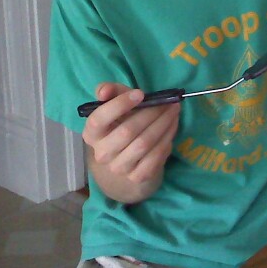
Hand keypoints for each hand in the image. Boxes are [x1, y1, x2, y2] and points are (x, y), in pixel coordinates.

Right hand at [82, 82, 180, 202]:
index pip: (98, 119)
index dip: (119, 105)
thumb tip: (104, 90)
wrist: (129, 161)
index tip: (140, 93)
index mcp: (92, 133)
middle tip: (169, 102)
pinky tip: (172, 127)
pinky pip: (156, 156)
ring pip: (144, 143)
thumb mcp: (116, 105)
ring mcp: (119, 167)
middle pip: (127, 131)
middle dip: (152, 113)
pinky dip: (167, 138)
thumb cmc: (122, 124)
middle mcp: (102, 153)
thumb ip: (110, 92)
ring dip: (163, 124)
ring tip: (174, 111)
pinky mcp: (137, 176)